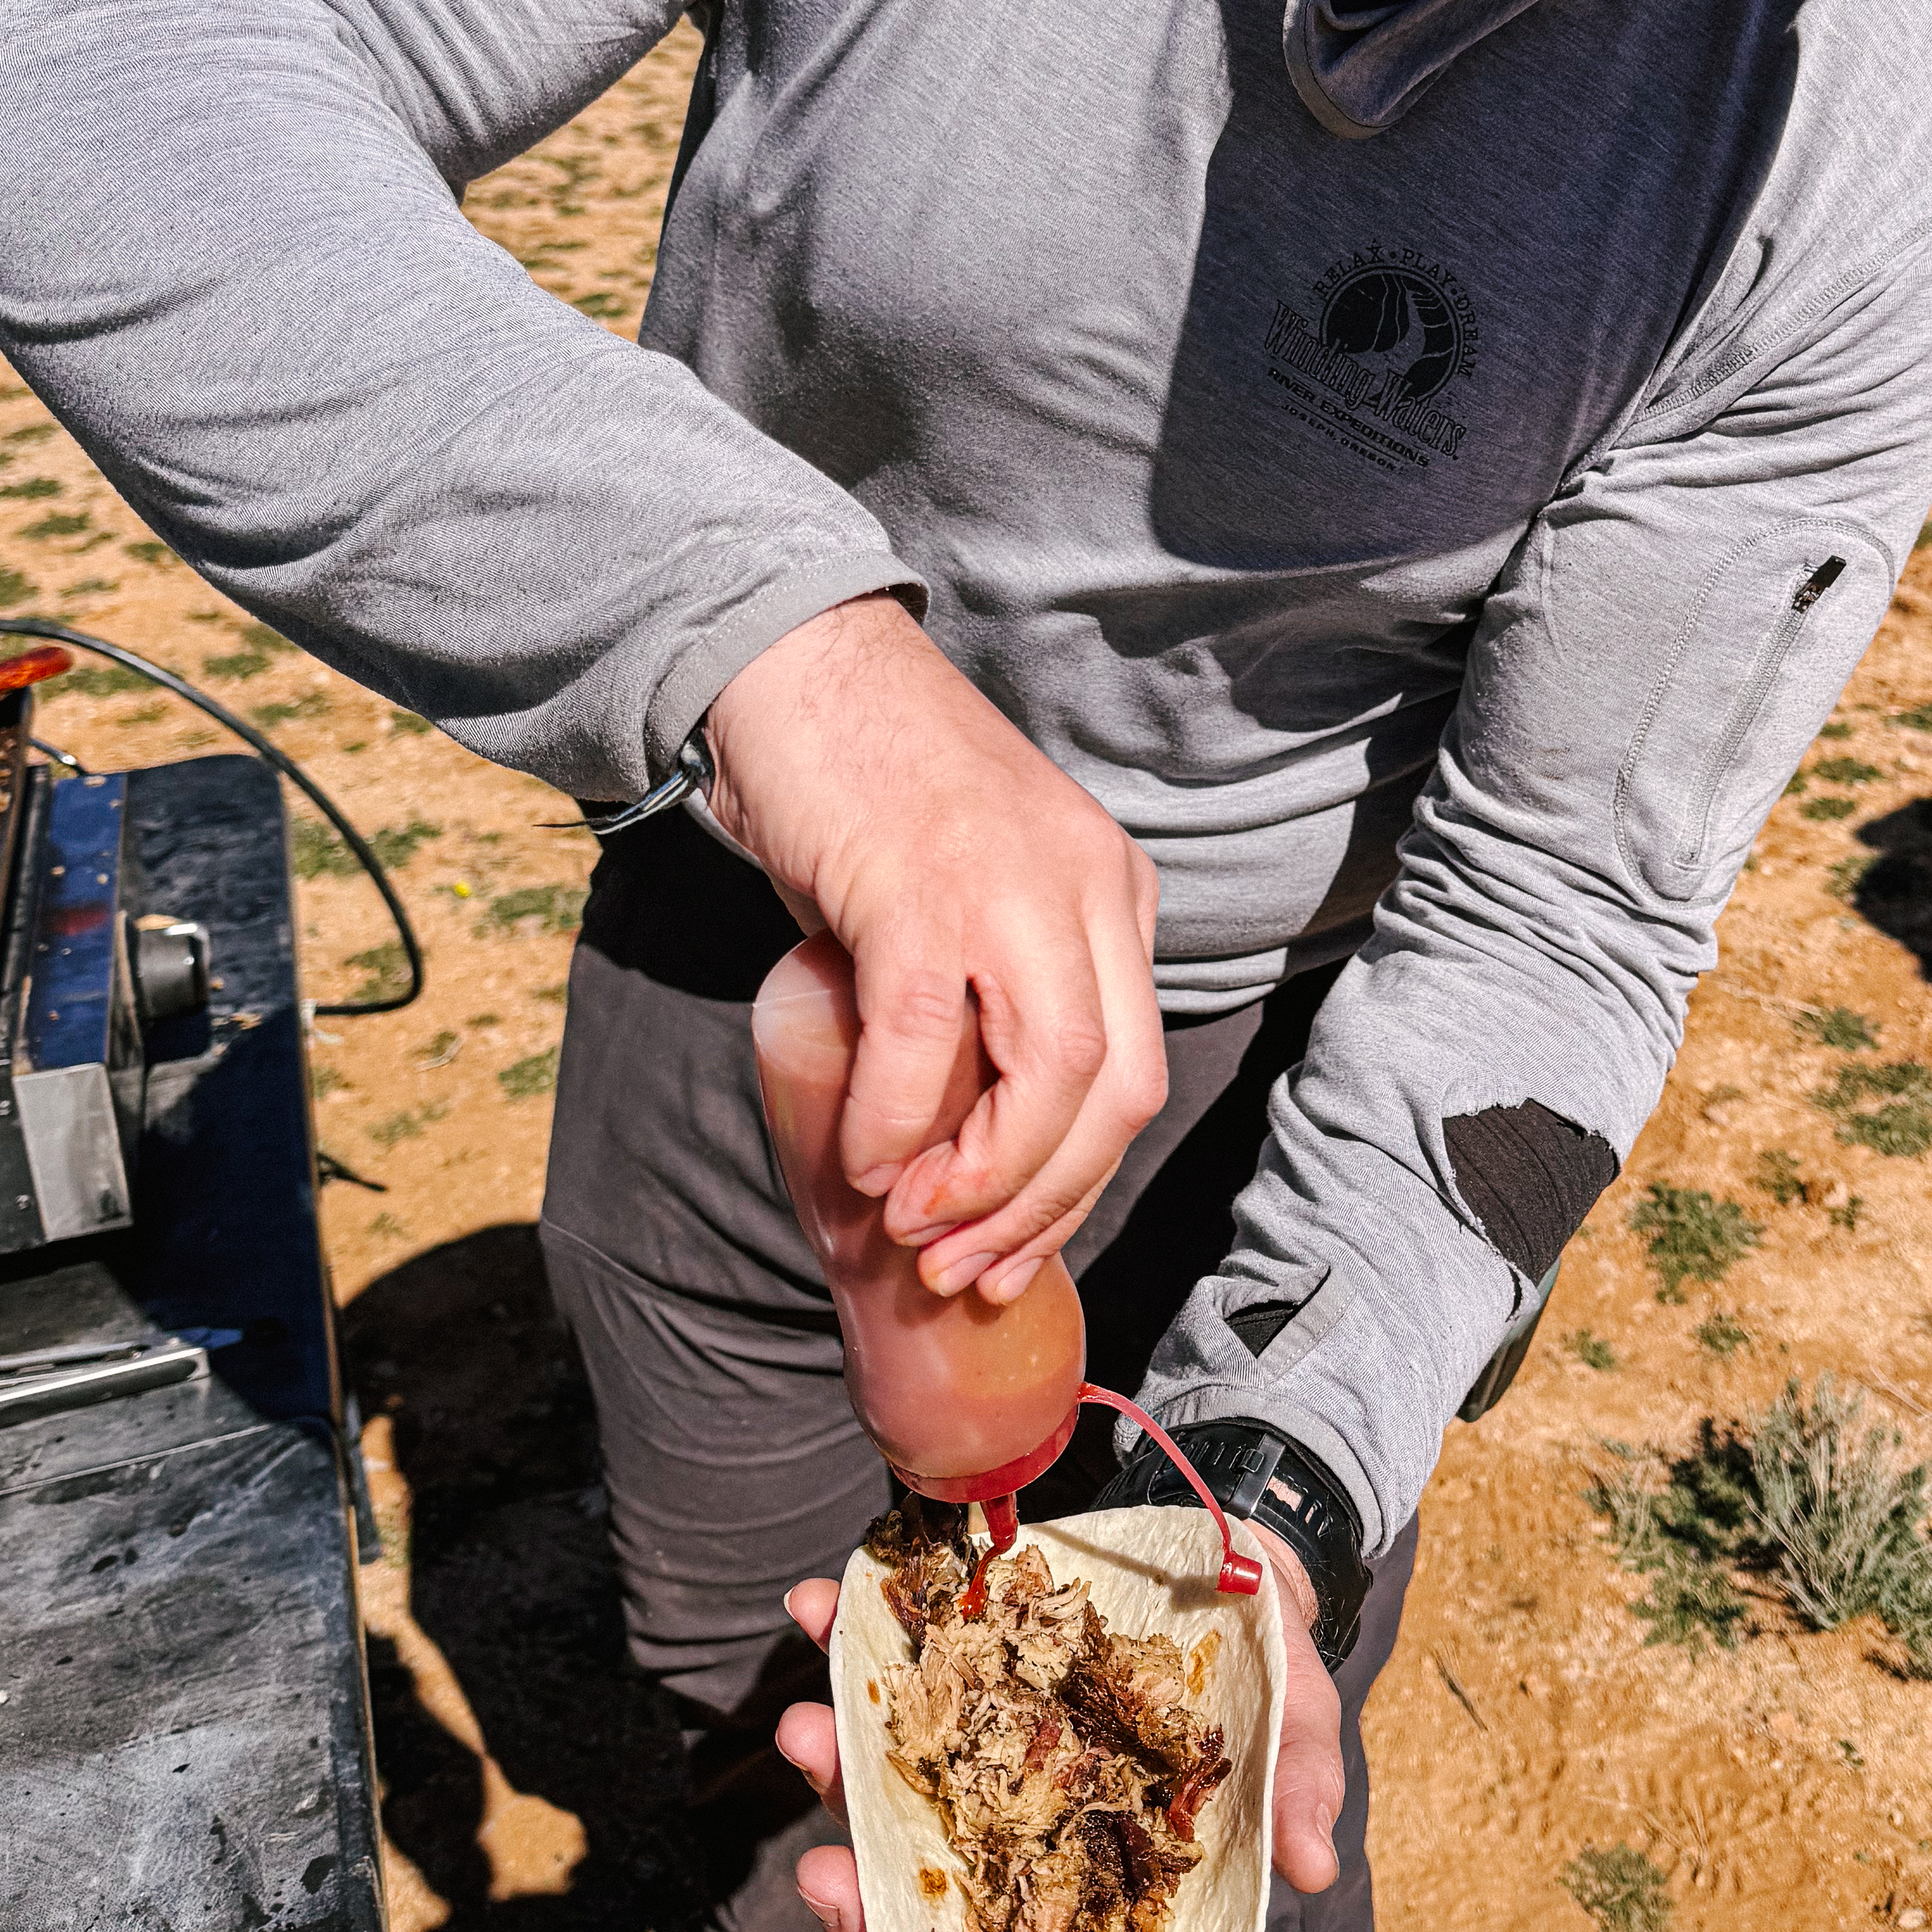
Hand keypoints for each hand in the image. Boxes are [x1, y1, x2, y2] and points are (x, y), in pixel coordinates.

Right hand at [708, 598, 1165, 1301]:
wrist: (796, 665)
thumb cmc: (868, 789)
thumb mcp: (971, 889)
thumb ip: (991, 991)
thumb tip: (959, 1137)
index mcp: (1112, 890)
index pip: (1135, 1074)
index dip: (1076, 1184)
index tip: (1009, 1247)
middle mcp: (1087, 887)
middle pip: (1117, 1093)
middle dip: (1045, 1204)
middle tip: (968, 1266)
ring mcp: (1013, 886)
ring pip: (1053, 1079)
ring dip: (985, 1182)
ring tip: (916, 1228)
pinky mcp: (922, 890)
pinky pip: (928, 1043)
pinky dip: (898, 1124)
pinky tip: (865, 1163)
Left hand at [774, 1529, 1345, 1931]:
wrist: (1228, 1561)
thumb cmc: (1265, 1671)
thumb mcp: (1295, 1721)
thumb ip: (1298, 1784)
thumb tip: (1312, 1865)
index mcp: (1111, 1892)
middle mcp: (1032, 1852)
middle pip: (934, 1925)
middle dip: (866, 1913)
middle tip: (826, 1871)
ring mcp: (985, 1776)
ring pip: (886, 1812)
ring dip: (833, 1775)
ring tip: (808, 1723)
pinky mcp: (959, 1690)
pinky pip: (887, 1689)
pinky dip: (846, 1652)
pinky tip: (817, 1607)